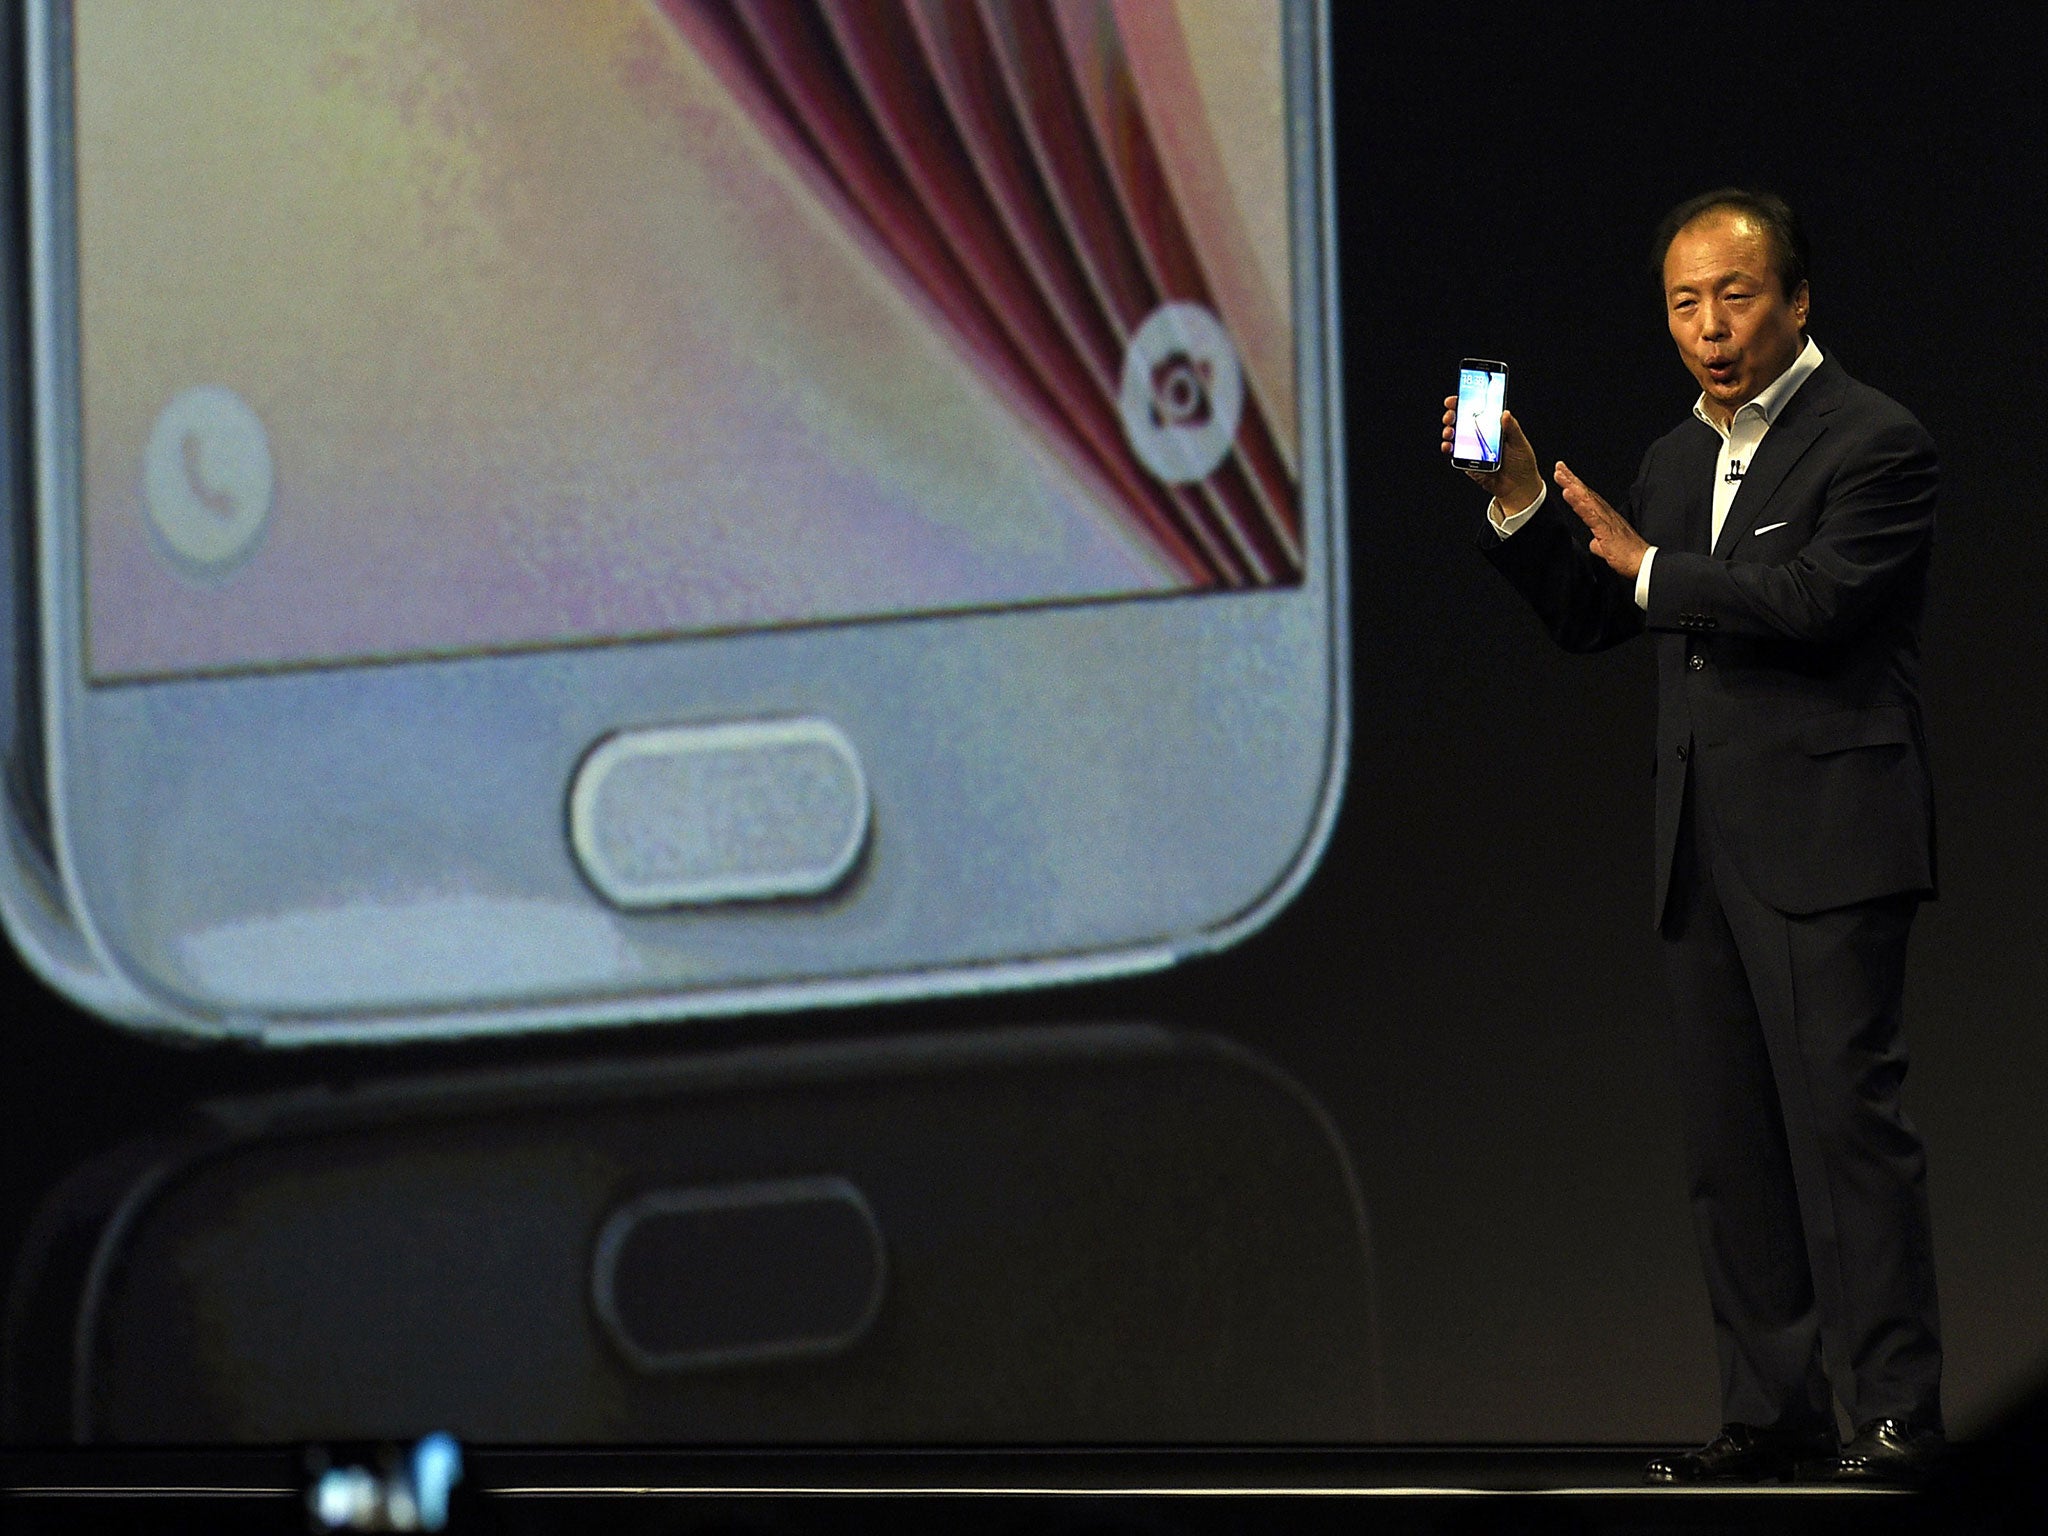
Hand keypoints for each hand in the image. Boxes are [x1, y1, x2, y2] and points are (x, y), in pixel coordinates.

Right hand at [1441, 399, 1542, 515]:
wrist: (1518, 488)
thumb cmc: (1522, 464)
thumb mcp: (1520, 443)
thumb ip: (1512, 428)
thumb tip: (1504, 413)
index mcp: (1493, 426)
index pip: (1477, 409)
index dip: (1466, 401)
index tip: (1458, 396)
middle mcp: (1481, 435)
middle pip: (1462, 420)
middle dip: (1452, 415)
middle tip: (1451, 414)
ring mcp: (1472, 449)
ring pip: (1455, 436)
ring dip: (1448, 431)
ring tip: (1450, 431)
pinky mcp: (1467, 463)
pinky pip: (1455, 454)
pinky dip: (1449, 448)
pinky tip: (1449, 446)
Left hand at [1554, 461, 1647, 578]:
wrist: (1642, 564)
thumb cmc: (1628, 556)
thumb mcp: (1607, 549)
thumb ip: (1599, 543)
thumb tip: (1594, 543)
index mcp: (1606, 517)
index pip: (1588, 499)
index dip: (1576, 486)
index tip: (1564, 475)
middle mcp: (1606, 514)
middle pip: (1586, 493)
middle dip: (1572, 479)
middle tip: (1559, 466)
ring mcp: (1606, 520)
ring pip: (1586, 499)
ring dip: (1572, 486)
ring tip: (1561, 475)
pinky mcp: (1605, 529)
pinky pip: (1589, 513)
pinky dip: (1578, 502)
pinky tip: (1568, 493)